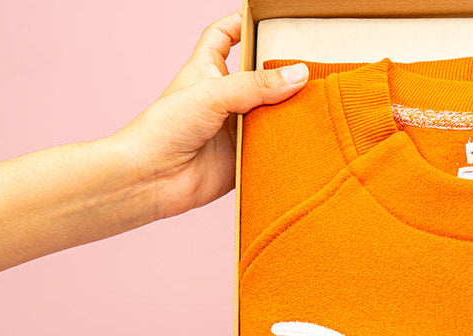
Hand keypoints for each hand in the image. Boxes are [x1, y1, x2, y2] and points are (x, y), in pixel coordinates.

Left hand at [115, 10, 308, 220]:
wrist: (153, 178)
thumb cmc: (165, 128)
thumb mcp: (212, 93)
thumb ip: (256, 84)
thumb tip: (299, 73)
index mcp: (207, 70)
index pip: (223, 36)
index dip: (241, 23)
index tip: (267, 20)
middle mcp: (223, 98)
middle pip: (259, 76)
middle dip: (281, 71)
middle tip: (311, 64)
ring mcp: (234, 128)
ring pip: (271, 113)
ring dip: (290, 110)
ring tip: (320, 100)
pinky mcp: (244, 157)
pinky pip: (272, 147)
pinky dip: (288, 144)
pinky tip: (309, 137)